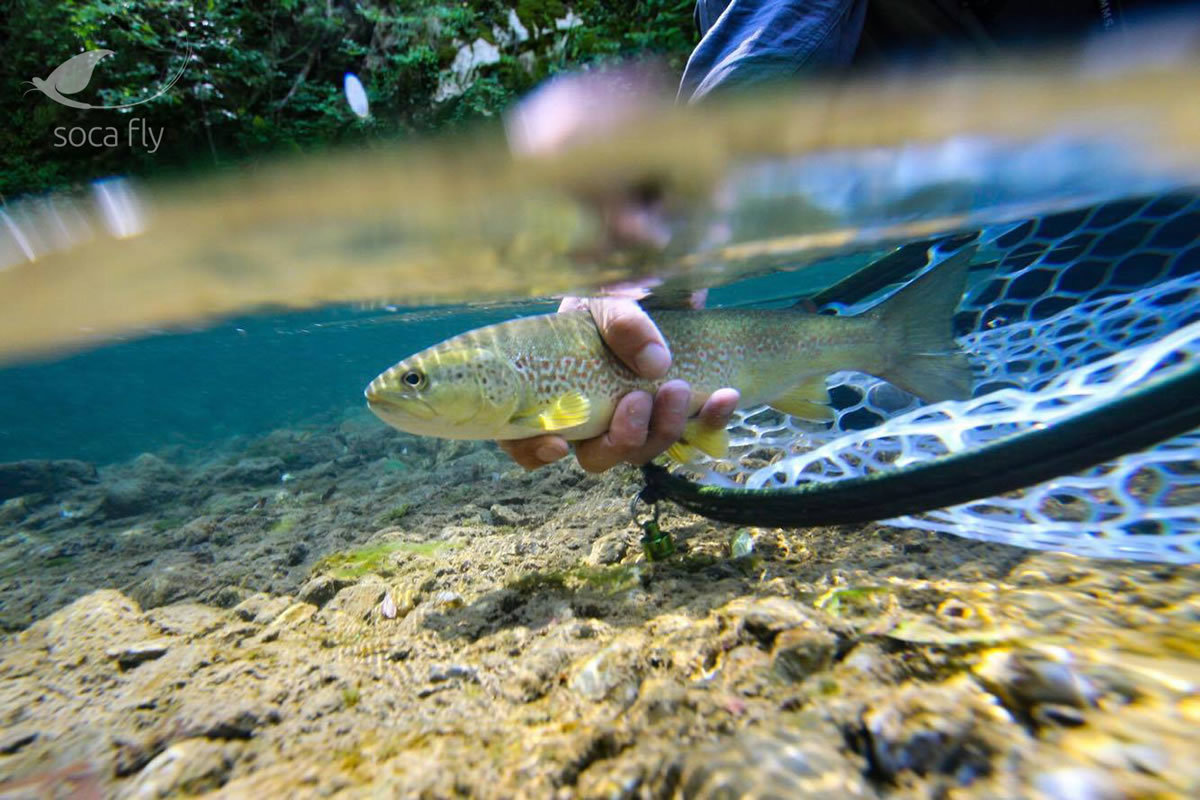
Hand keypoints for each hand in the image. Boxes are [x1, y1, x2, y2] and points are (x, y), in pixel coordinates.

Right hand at [498, 295, 739, 471]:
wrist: (666, 283)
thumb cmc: (616, 290)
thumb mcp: (609, 295)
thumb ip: (623, 323)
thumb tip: (656, 363)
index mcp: (556, 389)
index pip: (528, 436)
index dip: (535, 451)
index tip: (559, 445)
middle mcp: (592, 413)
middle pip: (598, 456)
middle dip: (621, 439)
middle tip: (639, 399)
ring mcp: (635, 418)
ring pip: (644, 450)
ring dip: (664, 428)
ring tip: (680, 388)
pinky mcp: (675, 415)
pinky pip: (694, 434)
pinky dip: (711, 420)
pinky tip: (725, 397)